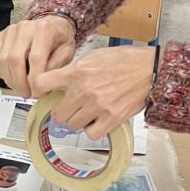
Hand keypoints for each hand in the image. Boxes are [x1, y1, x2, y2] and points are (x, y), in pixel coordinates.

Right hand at [0, 15, 76, 96]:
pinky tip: (11, 78)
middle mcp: (25, 28)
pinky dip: (1, 72)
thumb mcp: (67, 53)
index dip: (34, 80)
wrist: (52, 25)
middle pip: (15, 59)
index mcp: (44, 30)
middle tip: (27, 94)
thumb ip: (56, 68)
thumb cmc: (59, 39)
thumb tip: (41, 84)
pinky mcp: (2, 36)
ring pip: (2, 60)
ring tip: (19, 88)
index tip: (38, 92)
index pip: (35, 58)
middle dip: (19, 82)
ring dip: (9, 80)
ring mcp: (11, 31)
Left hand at [30, 46, 155, 139]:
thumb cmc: (123, 60)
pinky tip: (97, 120)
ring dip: (77, 120)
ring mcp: (97, 106)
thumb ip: (73, 69)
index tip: (43, 93)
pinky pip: (91, 134)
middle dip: (62, 110)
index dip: (39, 89)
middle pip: (57, 113)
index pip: (41, 84)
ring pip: (72, 125)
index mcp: (76, 72)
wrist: (150, 69)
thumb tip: (57, 81)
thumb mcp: (92, 57)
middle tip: (70, 106)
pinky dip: (92, 129)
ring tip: (86, 111)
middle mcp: (83, 90)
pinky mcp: (112, 118)